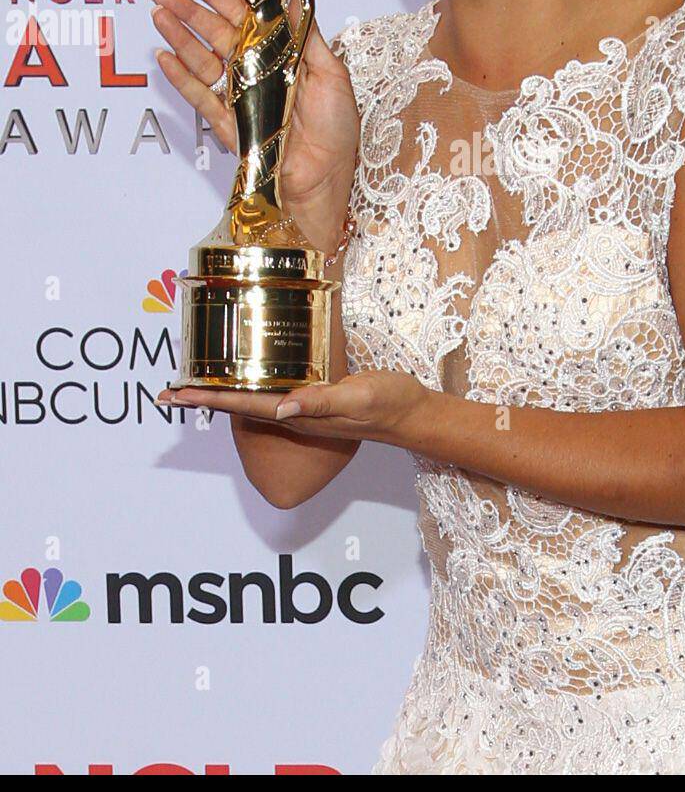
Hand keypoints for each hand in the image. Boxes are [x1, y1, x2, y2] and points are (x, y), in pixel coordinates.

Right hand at [150, 0, 359, 245]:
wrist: (326, 177)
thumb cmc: (336, 129)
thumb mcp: (330, 72)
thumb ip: (305, 34)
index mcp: (281, 54)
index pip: (244, 16)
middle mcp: (257, 71)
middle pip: (216, 33)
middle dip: (189, 10)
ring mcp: (239, 96)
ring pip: (202, 59)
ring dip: (179, 36)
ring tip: (159, 14)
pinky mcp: (227, 123)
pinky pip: (199, 96)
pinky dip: (180, 77)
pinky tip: (164, 56)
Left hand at [157, 369, 432, 446]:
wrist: (410, 414)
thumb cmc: (387, 404)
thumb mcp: (357, 397)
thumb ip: (320, 403)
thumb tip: (282, 406)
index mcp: (298, 412)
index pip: (243, 404)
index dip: (207, 399)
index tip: (175, 394)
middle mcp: (293, 412)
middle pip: (238, 404)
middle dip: (203, 398)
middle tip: (168, 391)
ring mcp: (303, 407)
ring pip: (251, 399)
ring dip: (220, 393)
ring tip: (194, 385)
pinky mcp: (314, 396)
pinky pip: (272, 392)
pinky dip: (248, 385)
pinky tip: (244, 377)